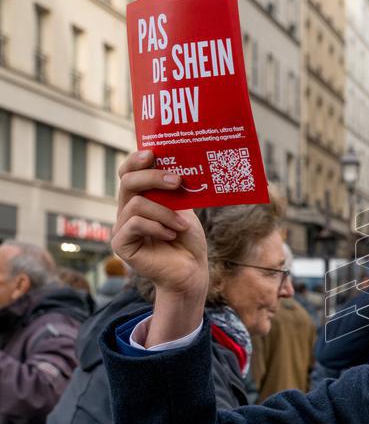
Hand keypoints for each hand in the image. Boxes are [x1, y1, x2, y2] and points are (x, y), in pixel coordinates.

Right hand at [112, 150, 207, 344]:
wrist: (191, 271)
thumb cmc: (188, 240)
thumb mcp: (184, 209)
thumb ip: (174, 190)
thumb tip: (178, 162)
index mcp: (140, 199)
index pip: (129, 173)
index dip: (136, 160)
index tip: (153, 152)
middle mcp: (127, 211)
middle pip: (128, 183)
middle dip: (153, 177)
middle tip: (177, 180)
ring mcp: (122, 228)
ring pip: (135, 205)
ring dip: (164, 211)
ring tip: (181, 224)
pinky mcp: (121, 245)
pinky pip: (135, 225)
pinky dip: (157, 226)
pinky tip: (171, 234)